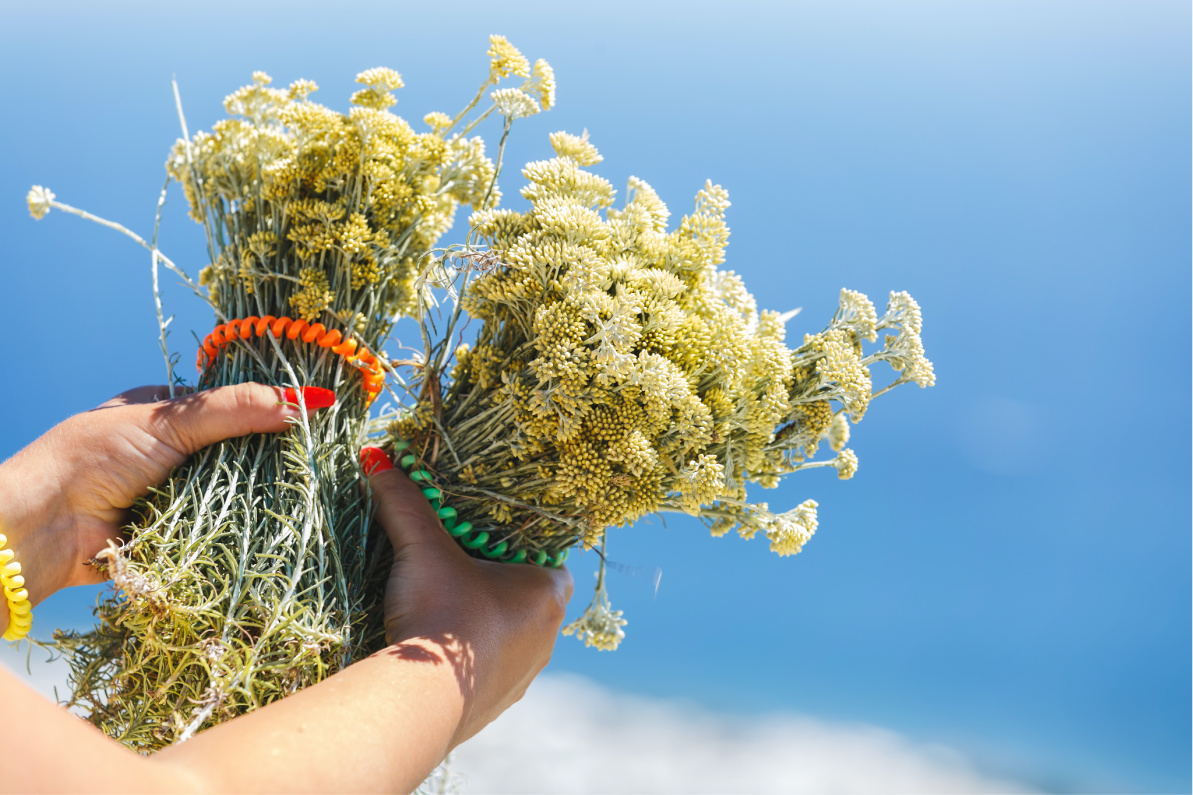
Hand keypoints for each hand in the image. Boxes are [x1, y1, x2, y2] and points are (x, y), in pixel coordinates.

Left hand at [0, 383, 333, 629]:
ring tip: (302, 493)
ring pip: (233, 492)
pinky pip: (220, 528)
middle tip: (316, 459)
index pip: (233, 407)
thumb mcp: (172, 420)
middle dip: (269, 457)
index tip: (316, 416)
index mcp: (165, 413)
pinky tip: (271, 524)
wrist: (46, 526)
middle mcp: (170, 452)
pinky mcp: (176, 533)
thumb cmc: (98, 457)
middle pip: (238, 451)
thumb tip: (308, 399)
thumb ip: (238, 408)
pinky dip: (239, 528)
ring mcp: (173, 493)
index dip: (272, 411)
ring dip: (255, 496)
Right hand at [366, 461, 573, 747]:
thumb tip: (375, 456)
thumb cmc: (440, 614)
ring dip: (485, 621)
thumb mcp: (422, 549)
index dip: (520, 541)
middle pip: (529, 595)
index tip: (487, 534)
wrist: (421, 702)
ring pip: (513, 635)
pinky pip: (491, 670)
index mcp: (549, 591)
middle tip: (460, 562)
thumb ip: (404, 502)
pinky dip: (471, 658)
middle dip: (498, 580)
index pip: (547, 555)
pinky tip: (442, 649)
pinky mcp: (499, 704)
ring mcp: (526, 674)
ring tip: (446, 605)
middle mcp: (549, 634)